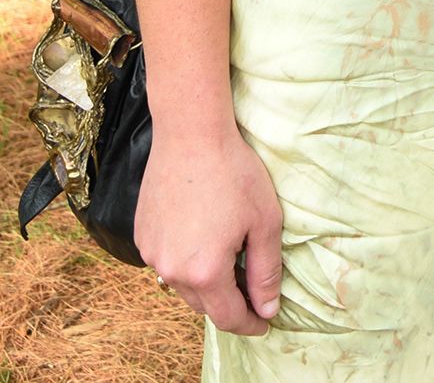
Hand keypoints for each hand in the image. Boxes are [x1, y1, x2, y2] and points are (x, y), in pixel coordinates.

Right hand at [136, 129, 282, 334]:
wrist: (191, 134)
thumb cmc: (234, 172)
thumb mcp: (264, 222)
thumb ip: (266, 271)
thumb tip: (268, 308)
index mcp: (205, 272)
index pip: (229, 317)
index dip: (251, 323)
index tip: (265, 323)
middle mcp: (172, 271)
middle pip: (205, 304)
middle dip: (229, 302)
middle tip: (251, 288)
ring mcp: (152, 254)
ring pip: (182, 285)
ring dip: (205, 282)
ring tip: (227, 259)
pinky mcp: (141, 235)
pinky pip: (166, 262)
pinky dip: (184, 260)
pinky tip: (201, 236)